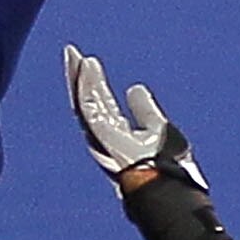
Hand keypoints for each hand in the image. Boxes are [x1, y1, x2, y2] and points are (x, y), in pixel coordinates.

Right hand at [64, 45, 207, 191]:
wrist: (168, 188)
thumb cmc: (166, 168)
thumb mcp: (158, 129)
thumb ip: (145, 111)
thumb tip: (135, 88)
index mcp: (115, 136)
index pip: (99, 104)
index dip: (93, 82)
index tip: (88, 61)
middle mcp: (104, 139)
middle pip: (87, 101)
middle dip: (78, 77)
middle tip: (71, 52)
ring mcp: (101, 140)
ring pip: (84, 103)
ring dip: (78, 79)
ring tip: (76, 56)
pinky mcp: (102, 138)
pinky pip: (89, 108)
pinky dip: (87, 87)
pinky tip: (86, 68)